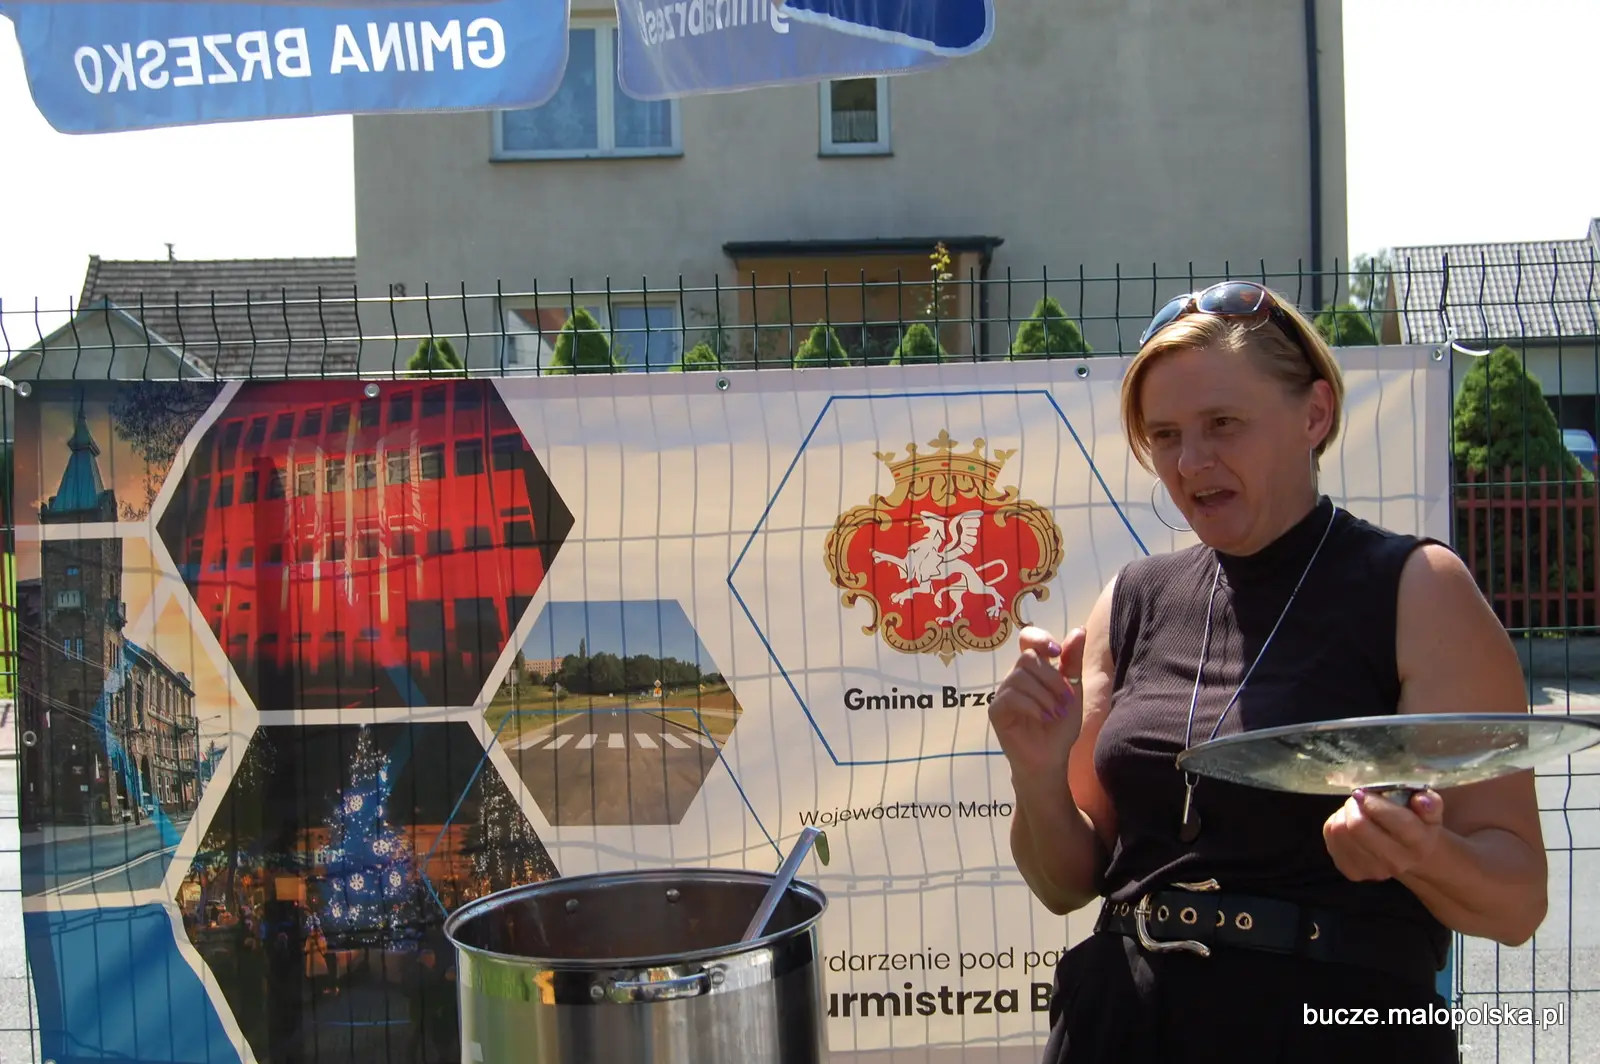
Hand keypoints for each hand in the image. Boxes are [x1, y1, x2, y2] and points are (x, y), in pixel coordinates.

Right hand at [988, 625, 1084, 778]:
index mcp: (1034, 669)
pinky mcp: (996, 710)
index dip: (1040, 638)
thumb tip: (1080, 629)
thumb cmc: (1060, 725)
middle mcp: (1015, 676)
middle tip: (1066, 700)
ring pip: (1020, 677)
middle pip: (1028, 658)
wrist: (1051, 758)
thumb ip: (1072, 661)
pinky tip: (1044, 718)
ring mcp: (1003, 693)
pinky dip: (1032, 706)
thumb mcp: (1073, 691)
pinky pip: (1010, 697)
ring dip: (1045, 696)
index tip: (1056, 651)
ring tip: (1056, 714)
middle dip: (1052, 678)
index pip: (1028, 638)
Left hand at [1323, 788, 1444, 881]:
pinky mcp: (1352, 871)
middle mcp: (1397, 862)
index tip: (1367, 792)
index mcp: (1419, 844)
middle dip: (1355, 805)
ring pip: (1340, 830)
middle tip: (1360, 799)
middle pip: (1358, 826)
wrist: (1407, 855)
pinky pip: (1330, 837)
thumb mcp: (1430, 812)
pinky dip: (1335, 824)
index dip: (1372, 800)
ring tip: (1356, 811)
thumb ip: (1430, 804)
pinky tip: (1348, 825)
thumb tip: (1422, 801)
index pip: (1390, 818)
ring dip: (1344, 814)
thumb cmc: (1417, 825)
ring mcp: (1373, 870)